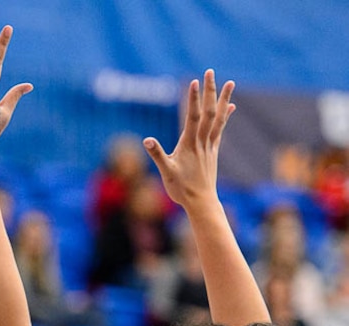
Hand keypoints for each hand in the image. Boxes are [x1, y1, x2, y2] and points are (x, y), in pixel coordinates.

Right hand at [143, 69, 234, 209]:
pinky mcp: (212, 151)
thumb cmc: (181, 188)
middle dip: (209, 91)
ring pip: (218, 118)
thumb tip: (146, 140)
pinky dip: (225, 116)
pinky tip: (229, 106)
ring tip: (230, 82)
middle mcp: (202, 142)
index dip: (193, 99)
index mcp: (189, 144)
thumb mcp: (166, 172)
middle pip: (208, 112)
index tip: (194, 82)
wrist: (201, 201)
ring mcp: (210, 146)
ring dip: (223, 99)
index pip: (192, 117)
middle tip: (209, 72)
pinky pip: (220, 129)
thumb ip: (157, 154)